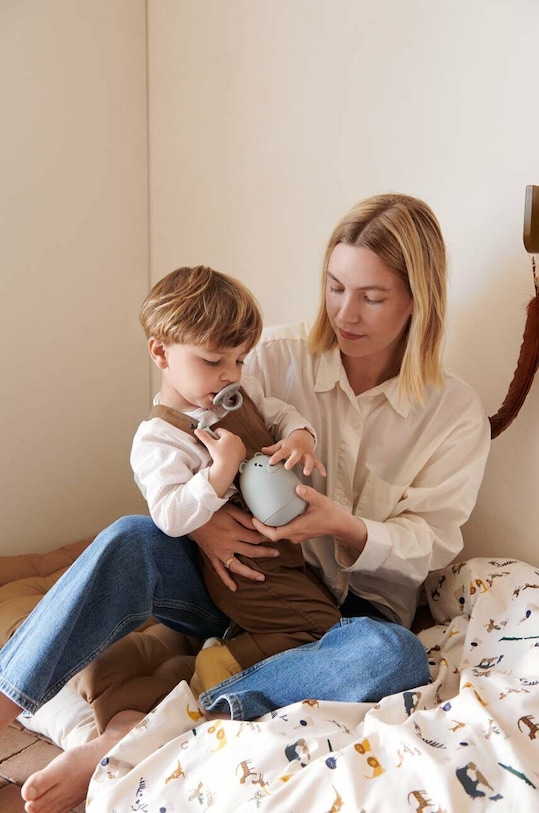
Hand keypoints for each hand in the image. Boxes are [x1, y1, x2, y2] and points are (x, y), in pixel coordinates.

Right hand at [190, 503, 279, 590]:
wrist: (191, 516)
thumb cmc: (212, 511)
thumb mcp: (231, 510)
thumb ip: (245, 518)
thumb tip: (260, 523)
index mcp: (235, 532)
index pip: (255, 538)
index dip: (266, 538)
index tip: (273, 537)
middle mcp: (229, 545)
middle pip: (251, 552)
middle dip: (265, 553)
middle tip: (276, 554)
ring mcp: (220, 553)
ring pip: (237, 567)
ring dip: (250, 573)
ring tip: (262, 578)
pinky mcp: (212, 556)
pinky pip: (220, 571)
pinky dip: (226, 580)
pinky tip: (234, 588)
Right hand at [194, 427, 245, 497]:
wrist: (227, 468)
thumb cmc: (220, 457)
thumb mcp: (210, 445)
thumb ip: (204, 436)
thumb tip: (197, 430)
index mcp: (228, 435)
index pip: (219, 430)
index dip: (214, 436)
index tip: (213, 442)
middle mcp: (236, 438)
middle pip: (225, 436)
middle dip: (221, 441)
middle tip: (218, 449)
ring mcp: (240, 445)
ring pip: (231, 442)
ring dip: (227, 445)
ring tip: (223, 453)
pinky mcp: (243, 451)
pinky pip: (237, 448)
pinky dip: (233, 451)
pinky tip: (229, 455)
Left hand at [250, 484, 366, 556]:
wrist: (339, 524)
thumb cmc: (329, 514)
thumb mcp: (319, 500)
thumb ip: (307, 494)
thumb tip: (297, 488)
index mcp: (296, 529)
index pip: (273, 534)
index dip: (261, 529)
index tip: (253, 519)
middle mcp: (295, 534)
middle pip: (273, 534)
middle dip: (262, 526)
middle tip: (253, 513)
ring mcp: (297, 535)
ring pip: (279, 533)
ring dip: (269, 525)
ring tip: (262, 512)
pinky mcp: (300, 532)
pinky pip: (285, 530)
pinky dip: (278, 523)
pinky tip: (276, 513)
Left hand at [262, 429, 326, 477]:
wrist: (303, 437)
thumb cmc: (290, 444)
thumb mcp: (281, 444)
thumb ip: (272, 449)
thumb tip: (262, 450)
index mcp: (289, 447)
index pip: (281, 452)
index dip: (276, 457)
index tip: (271, 462)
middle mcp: (298, 451)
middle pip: (295, 455)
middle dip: (292, 461)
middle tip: (288, 467)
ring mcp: (306, 454)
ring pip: (308, 460)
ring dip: (308, 466)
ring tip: (306, 473)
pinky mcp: (313, 457)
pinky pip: (318, 463)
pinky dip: (321, 468)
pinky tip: (323, 474)